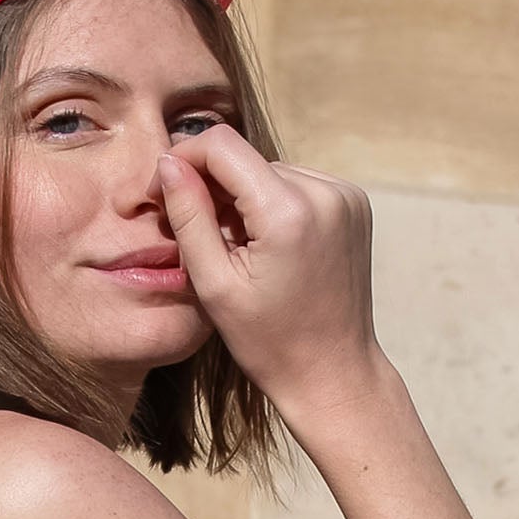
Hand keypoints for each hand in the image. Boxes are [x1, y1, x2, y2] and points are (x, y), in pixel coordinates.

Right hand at [154, 126, 383, 415]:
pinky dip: (274, 206)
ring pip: (270, 171)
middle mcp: (324, 192)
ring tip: (240, 251)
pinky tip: (270, 247)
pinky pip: (298, 185)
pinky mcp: (354, 203)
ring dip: (245, 199)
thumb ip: (188, 217)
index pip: (221, 145)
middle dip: (215, 189)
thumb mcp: (214, 285)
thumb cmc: (269, 343)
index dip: (184, 160)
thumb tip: (166, 162)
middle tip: (201, 239)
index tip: (163, 190)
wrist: (332, 373)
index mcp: (288, 211)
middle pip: (246, 159)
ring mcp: (346, 195)